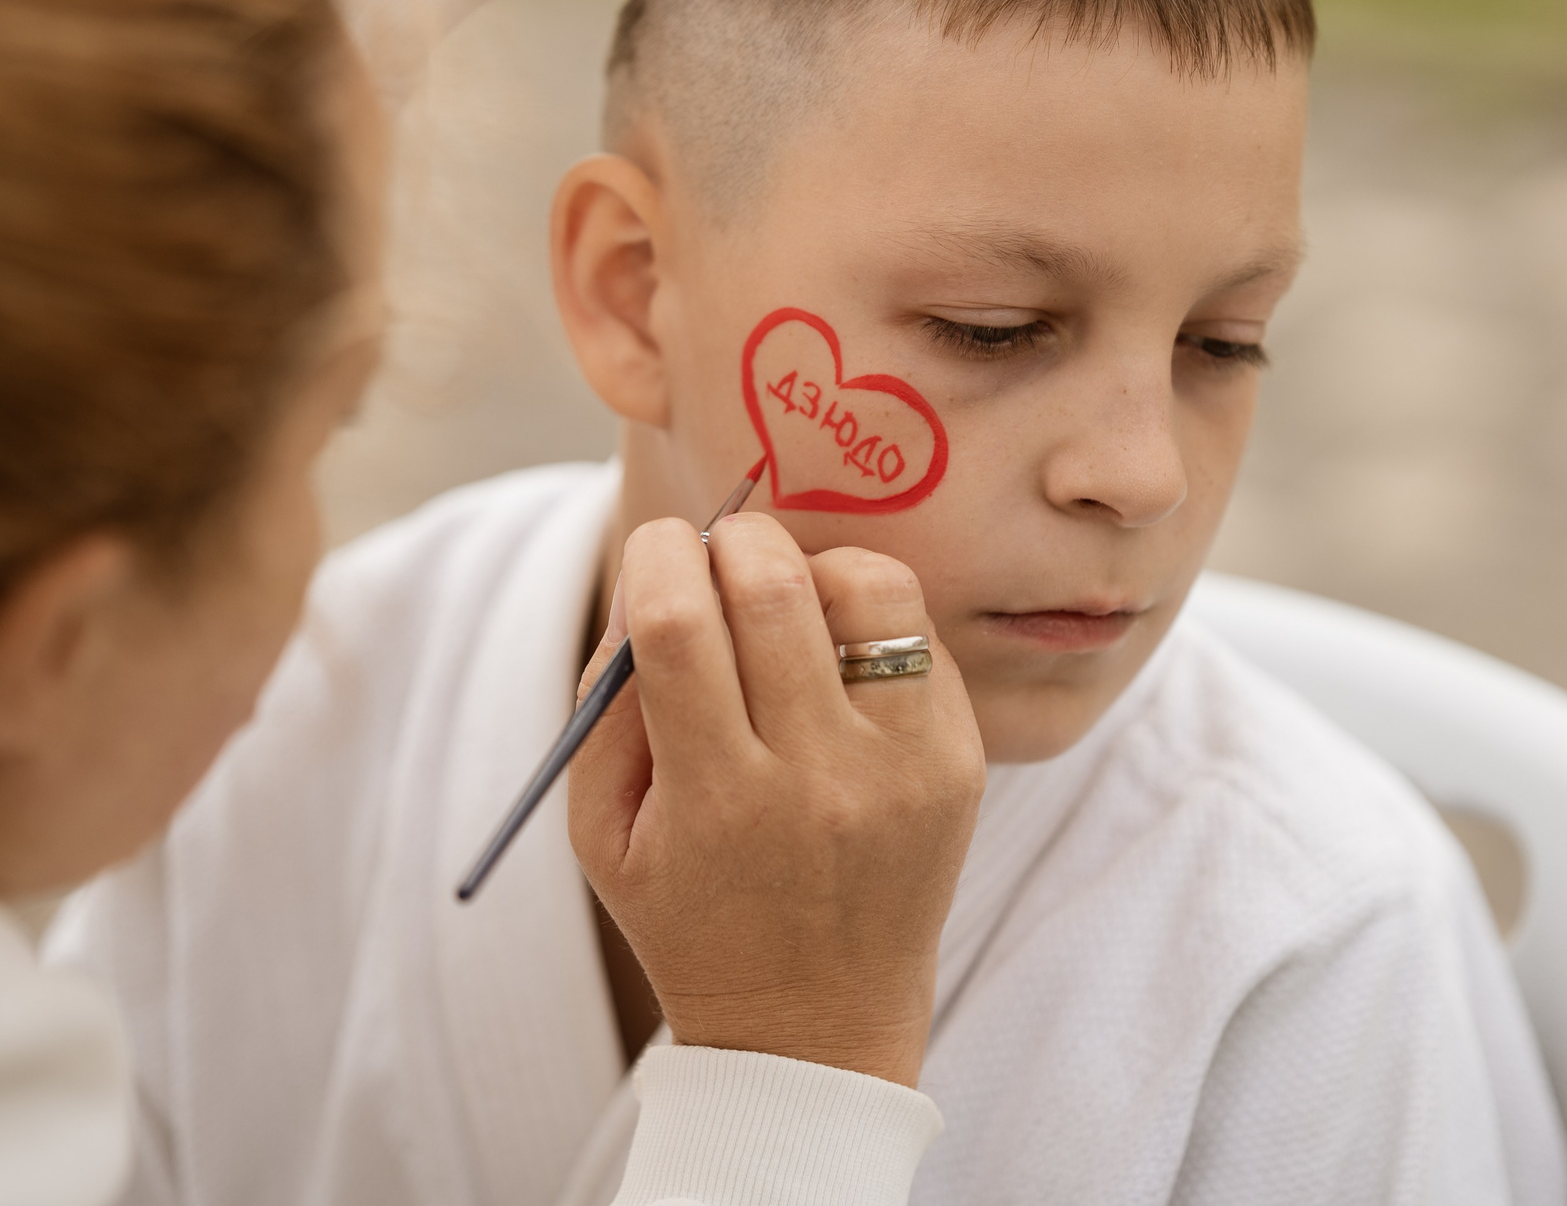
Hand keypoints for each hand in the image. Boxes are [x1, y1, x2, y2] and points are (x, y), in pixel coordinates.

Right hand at [567, 513, 985, 1086]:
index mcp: (716, 798)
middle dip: (732, 540)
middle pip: (774, 586)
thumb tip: (651, 572)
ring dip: (815, 568)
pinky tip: (840, 661)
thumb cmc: (692, 916)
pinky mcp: (961, 763)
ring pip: (870, 587)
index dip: (660, 554)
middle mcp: (819, 779)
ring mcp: (903, 769)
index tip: (659, 549)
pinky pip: (921, 634)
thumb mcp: (605, 831)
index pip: (681, 623)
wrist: (816, 1027)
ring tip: (789, 604)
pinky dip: (872, 620)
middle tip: (719, 556)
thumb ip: (608, 697)